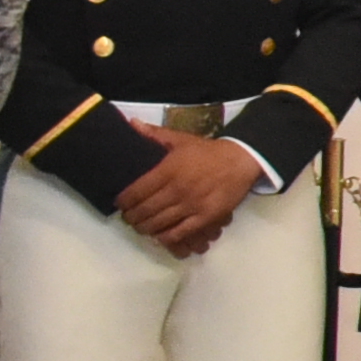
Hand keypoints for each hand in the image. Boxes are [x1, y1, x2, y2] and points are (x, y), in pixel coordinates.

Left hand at [114, 124, 257, 258]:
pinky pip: (179, 233)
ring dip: (145, 228)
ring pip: (159, 224)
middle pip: (144, 210)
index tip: (120, 204)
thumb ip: (154, 134)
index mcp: (168, 170)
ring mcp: (191, 205)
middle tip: (129, 218)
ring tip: (141, 227)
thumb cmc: (207, 151)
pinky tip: (160, 235)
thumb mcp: (180, 139)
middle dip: (132, 217)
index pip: (136, 192)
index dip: (123, 202)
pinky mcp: (205, 217)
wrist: (240, 160)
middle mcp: (176, 190)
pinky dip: (165, 237)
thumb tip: (132, 123)